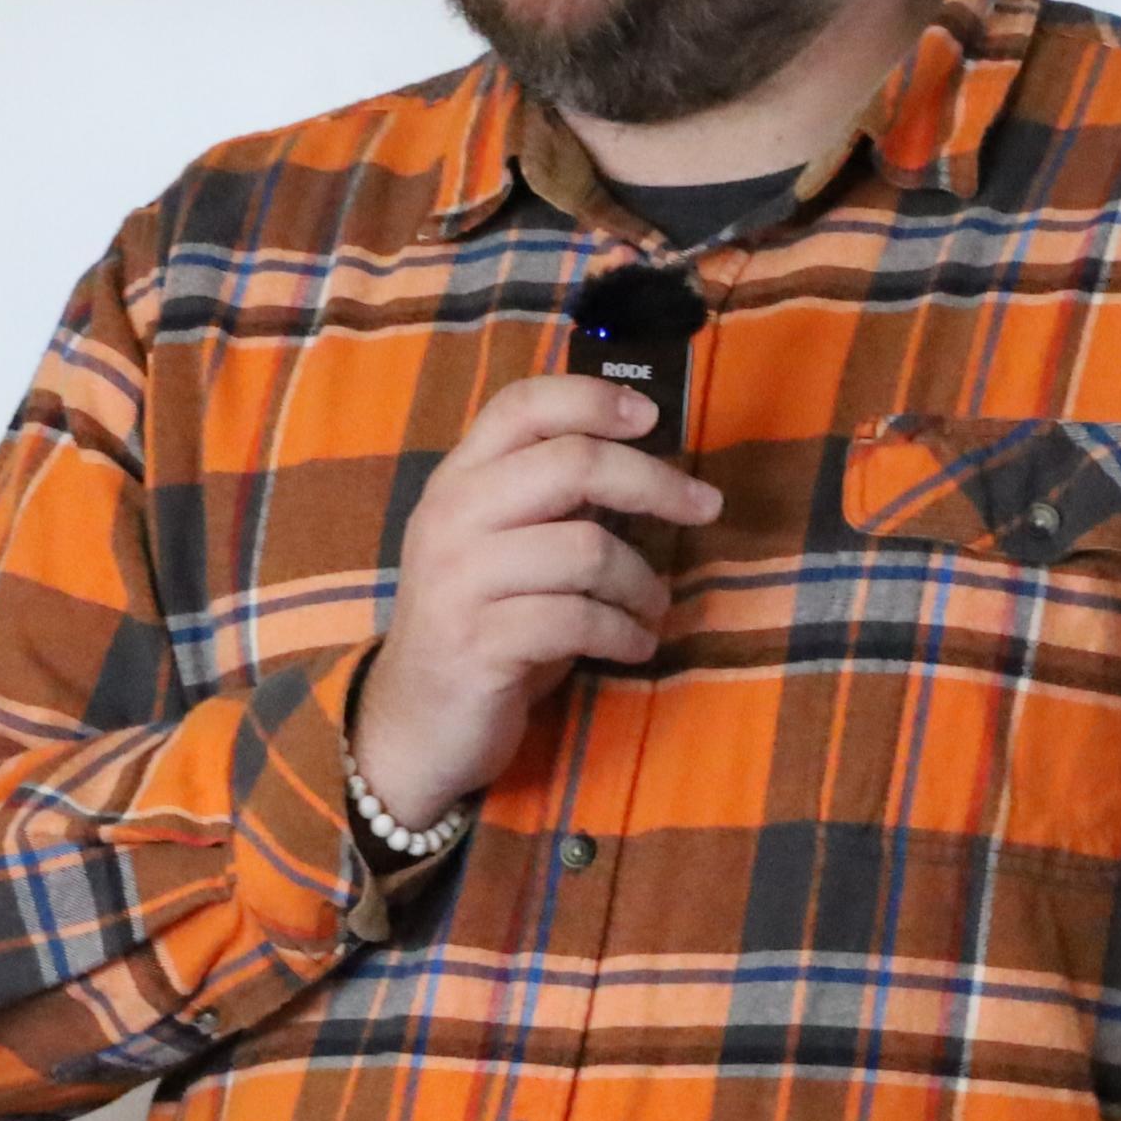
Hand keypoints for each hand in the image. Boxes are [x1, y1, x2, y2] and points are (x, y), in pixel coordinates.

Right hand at [349, 374, 721, 829]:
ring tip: (653, 607)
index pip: (522, 406)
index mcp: (457, 480)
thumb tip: (642, 465)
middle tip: (706, 506)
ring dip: (642, 582)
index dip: (593, 400)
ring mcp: (460, 580)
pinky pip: (580, 621)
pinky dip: (626, 634)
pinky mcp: (480, 643)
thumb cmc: (478, 623)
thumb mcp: (501, 546)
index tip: (653, 418)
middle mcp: (451, 517)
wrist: (414, 720)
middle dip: (655, 483)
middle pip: (573, 464)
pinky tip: (634, 645)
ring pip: (588, 549)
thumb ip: (546, 499)